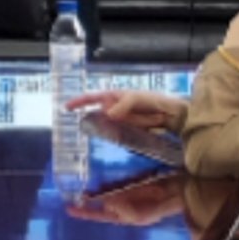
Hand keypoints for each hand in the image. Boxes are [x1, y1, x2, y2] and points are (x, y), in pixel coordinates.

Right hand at [66, 89, 186, 146]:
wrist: (172, 115)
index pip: (93, 98)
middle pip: (95, 113)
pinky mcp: (126, 131)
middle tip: (74, 130)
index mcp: (114, 96)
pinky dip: (107, 138)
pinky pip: (113, 134)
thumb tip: (107, 113)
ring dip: (96, 131)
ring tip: (86, 138)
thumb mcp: (138, 98)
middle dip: (86, 119)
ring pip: (103, 125)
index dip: (79, 102)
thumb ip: (124, 104)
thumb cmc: (155, 101)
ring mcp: (120, 120)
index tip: (66, 107)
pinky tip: (104, 143)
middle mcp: (114, 108)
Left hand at [67, 172, 185, 226]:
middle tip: (73, 189)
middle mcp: (126, 204)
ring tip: (83, 179)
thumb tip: (107, 203)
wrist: (183, 190)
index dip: (85, 213)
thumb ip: (126, 210)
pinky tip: (102, 171)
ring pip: (108, 189)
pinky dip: (110, 176)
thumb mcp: (144, 213)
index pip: (101, 215)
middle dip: (89, 197)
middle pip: (102, 201)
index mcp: (126, 215)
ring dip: (97, 186)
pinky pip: (118, 179)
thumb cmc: (165, 204)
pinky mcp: (136, 180)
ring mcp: (130, 192)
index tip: (68, 208)